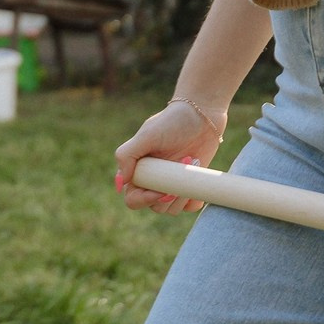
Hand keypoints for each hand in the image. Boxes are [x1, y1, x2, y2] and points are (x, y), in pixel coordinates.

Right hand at [112, 98, 227, 214]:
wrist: (202, 114)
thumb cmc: (172, 122)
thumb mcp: (147, 134)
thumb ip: (127, 155)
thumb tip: (120, 183)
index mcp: (137, 170)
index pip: (133, 199)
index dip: (144, 199)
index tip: (160, 191)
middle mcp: (153, 180)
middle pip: (155, 207)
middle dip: (169, 196)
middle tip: (181, 168)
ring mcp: (172, 184)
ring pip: (172, 209)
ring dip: (183, 194)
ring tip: (191, 162)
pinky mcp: (189, 185)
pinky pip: (189, 206)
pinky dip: (193, 200)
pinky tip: (196, 184)